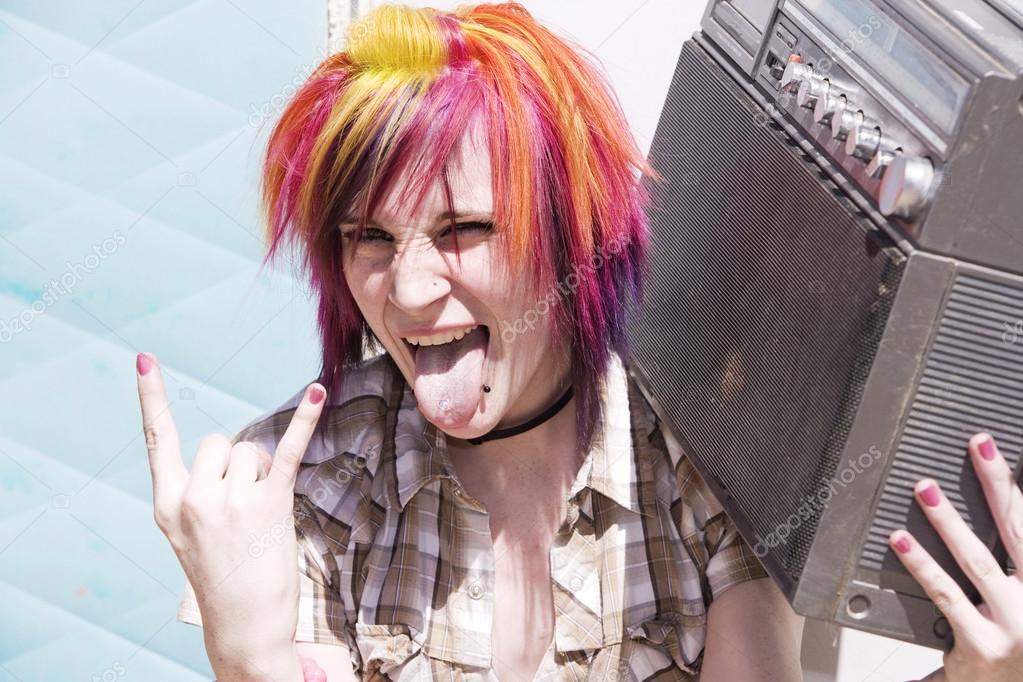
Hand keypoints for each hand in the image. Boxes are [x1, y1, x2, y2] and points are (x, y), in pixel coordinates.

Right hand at [136, 352, 325, 679]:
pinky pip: (289, 452)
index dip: (152, 399)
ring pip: (254, 451)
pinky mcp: (269, 506)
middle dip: (239, 462)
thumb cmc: (221, 576)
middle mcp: (193, 500)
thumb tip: (240, 450)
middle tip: (244, 504)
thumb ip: (198, 490)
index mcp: (167, 505)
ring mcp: (230, 503)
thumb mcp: (187, 535)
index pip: (157, 440)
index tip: (145, 360)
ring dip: (266, 471)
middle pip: (222, 441)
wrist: (244, 625)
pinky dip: (306, 421)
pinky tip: (318, 394)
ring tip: (263, 513)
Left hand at [889, 433, 1022, 680]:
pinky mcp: (981, 644)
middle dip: (998, 483)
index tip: (993, 447)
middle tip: (979, 446)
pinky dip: (921, 563)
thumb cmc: (1017, 640)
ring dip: (950, 521)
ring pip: (978, 561)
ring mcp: (1014, 624)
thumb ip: (1012, 554)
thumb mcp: (1022, 593)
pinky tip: (900, 539)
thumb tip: (997, 496)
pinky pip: (944, 595)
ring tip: (926, 488)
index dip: (1013, 483)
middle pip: (1018, 530)